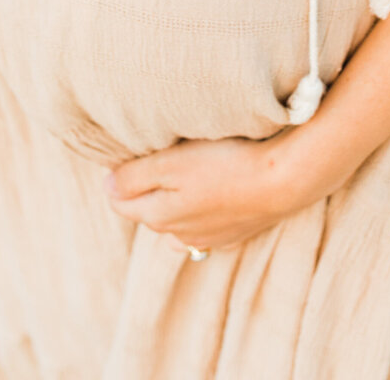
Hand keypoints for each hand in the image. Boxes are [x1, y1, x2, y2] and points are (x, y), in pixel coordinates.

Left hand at [104, 131, 310, 250]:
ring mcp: (209, 237)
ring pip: (177, 222)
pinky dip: (201, 211)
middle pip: (149, 211)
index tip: (126, 152)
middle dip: (145, 188)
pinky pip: (205, 225)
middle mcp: (180, 234)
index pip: (121, 202)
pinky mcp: (235, 233)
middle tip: (154, 155)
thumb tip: (107, 186)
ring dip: (174, 202)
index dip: (118, 177)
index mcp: (159, 216)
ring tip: (183, 173)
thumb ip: (134, 177)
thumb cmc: (225, 164)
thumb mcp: (172, 164)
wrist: (283, 179)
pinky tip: (210, 193)